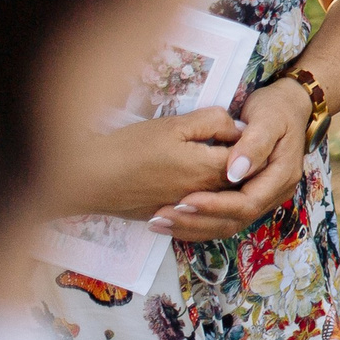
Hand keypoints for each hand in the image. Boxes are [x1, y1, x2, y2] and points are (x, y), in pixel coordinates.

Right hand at [60, 108, 242, 221]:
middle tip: (235, 143)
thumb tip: (239, 129)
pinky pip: (196, 209)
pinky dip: (202, 197)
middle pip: (236, 182)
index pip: (248, 160)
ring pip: (218, 198)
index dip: (251, 144)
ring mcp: (185, 210)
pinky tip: (195, 182)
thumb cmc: (131, 148)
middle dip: (242, 165)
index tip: (248, 129)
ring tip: (215, 158)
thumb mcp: (175, 125)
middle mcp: (203, 196)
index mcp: (210, 170)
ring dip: (223, 182)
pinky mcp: (166, 217)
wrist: (88, 179)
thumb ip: (213, 122)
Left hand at [149, 77, 312, 242]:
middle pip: (235, 220)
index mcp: (281, 177)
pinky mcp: (246, 198)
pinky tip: (172, 219)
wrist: (286, 107)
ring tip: (159, 221)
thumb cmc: (275, 110)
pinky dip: (196, 221)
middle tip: (163, 215)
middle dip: (197, 221)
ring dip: (192, 226)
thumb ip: (253, 144)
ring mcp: (260, 198)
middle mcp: (273, 194)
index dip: (216, 206)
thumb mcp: (267, 119)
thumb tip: (235, 172)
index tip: (185, 199)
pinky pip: (222, 218)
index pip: (247, 203)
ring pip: (226, 225)